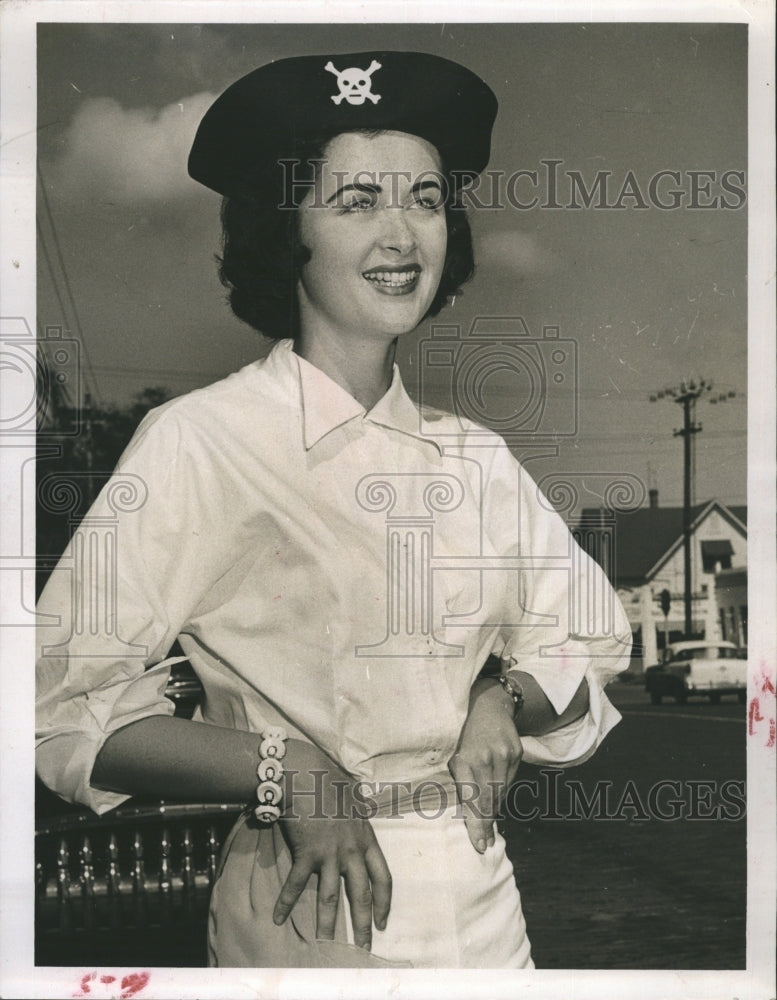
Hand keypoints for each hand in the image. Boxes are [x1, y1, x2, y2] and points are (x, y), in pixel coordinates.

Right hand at [272, 747, 391, 950]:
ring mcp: (329, 854)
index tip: (382, 921)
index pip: (383, 878)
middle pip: (361, 895)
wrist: (307, 773)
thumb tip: (362, 808)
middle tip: (363, 948)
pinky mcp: (306, 853)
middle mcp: (351, 851)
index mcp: (367, 839)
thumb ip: (359, 812)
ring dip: (327, 924)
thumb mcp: (354, 797)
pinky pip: (295, 884)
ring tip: (325, 945)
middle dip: (362, 925)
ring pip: (330, 897)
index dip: (384, 903)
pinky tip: (278, 918)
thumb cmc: (330, 780)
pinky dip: (286, 902)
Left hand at [448, 677, 522, 853]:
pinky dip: (501, 794)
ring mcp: (504, 755)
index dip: (475, 822)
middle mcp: (486, 757)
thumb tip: (468, 814)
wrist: (490, 707)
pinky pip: (509, 781)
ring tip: (489, 832)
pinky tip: (496, 805)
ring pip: (500, 792)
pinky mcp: (517, 753)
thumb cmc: (467, 737)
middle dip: (485, 825)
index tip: (478, 844)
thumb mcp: (457, 755)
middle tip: (484, 845)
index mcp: (466, 758)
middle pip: (488, 799)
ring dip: (493, 813)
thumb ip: (462, 781)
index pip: (472, 798)